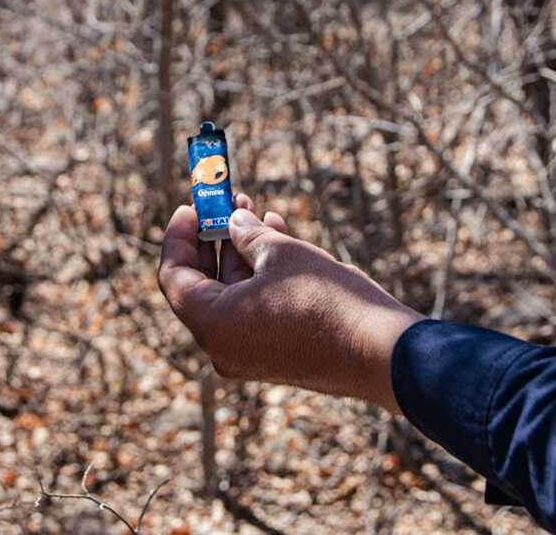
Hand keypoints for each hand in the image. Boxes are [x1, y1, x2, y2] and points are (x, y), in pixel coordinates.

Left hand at [157, 195, 423, 411]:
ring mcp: (249, 354)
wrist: (381, 353)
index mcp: (211, 325)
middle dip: (214, 238)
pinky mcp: (276, 355)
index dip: (179, 236)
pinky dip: (260, 276)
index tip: (191, 206)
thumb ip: (247, 234)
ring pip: (234, 294)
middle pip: (203, 284)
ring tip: (256, 209)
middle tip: (226, 201)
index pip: (174, 276)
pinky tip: (278, 237)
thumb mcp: (281, 253)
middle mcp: (223, 346)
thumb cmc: (327, 301)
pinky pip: (256, 308)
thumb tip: (234, 222)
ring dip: (242, 251)